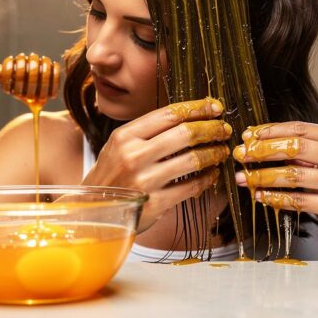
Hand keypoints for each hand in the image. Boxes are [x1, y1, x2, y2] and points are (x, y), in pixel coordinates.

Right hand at [83, 97, 231, 232]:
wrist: (93, 210)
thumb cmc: (112, 174)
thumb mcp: (119, 145)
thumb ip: (148, 131)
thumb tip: (189, 116)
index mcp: (125, 136)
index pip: (169, 114)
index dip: (197, 108)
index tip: (215, 107)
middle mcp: (134, 156)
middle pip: (184, 134)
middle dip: (211, 129)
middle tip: (224, 129)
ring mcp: (144, 181)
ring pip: (192, 160)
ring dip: (213, 153)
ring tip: (222, 151)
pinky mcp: (155, 204)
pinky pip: (190, 187)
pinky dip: (207, 178)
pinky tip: (212, 174)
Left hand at [233, 121, 317, 256]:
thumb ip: (297, 151)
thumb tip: (254, 139)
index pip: (303, 129)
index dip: (273, 130)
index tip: (249, 136)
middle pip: (299, 147)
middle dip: (265, 150)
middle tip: (242, 155)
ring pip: (296, 175)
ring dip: (264, 176)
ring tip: (244, 178)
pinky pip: (299, 200)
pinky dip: (275, 197)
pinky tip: (259, 195)